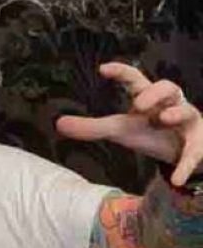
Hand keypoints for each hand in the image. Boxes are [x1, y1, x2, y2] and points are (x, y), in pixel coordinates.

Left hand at [56, 62, 202, 185]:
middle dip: (155, 92)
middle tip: (139, 103)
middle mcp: (170, 105)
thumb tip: (58, 124)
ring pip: (188, 112)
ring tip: (164, 119)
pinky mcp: (199, 143)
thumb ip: (92, 127)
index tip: (102, 69)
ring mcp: (188, 122)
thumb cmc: (150, 131)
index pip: (136, 79)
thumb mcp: (121, 129)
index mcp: (148, 98)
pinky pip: (195, 152)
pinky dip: (186, 165)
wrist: (182, 150)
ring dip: (177, 114)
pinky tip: (176, 179)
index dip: (122, 72)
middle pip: (169, 87)